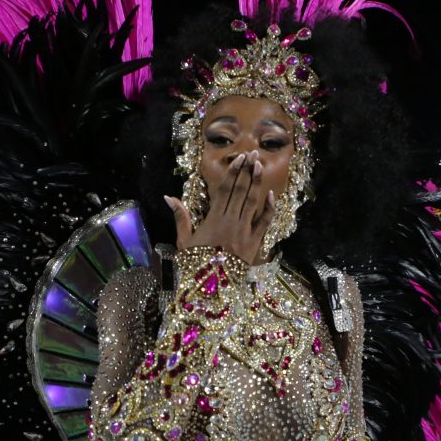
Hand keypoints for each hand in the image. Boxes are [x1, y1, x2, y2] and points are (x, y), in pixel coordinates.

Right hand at [165, 150, 275, 264]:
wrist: (211, 286)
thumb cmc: (195, 263)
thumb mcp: (184, 240)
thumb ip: (180, 217)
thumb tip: (168, 197)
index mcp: (213, 219)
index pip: (225, 190)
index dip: (232, 173)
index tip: (238, 159)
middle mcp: (230, 221)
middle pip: (240, 191)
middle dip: (246, 172)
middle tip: (252, 155)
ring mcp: (244, 231)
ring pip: (252, 202)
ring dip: (257, 183)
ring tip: (260, 166)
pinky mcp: (254, 242)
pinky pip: (264, 222)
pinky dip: (269, 208)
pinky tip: (272, 194)